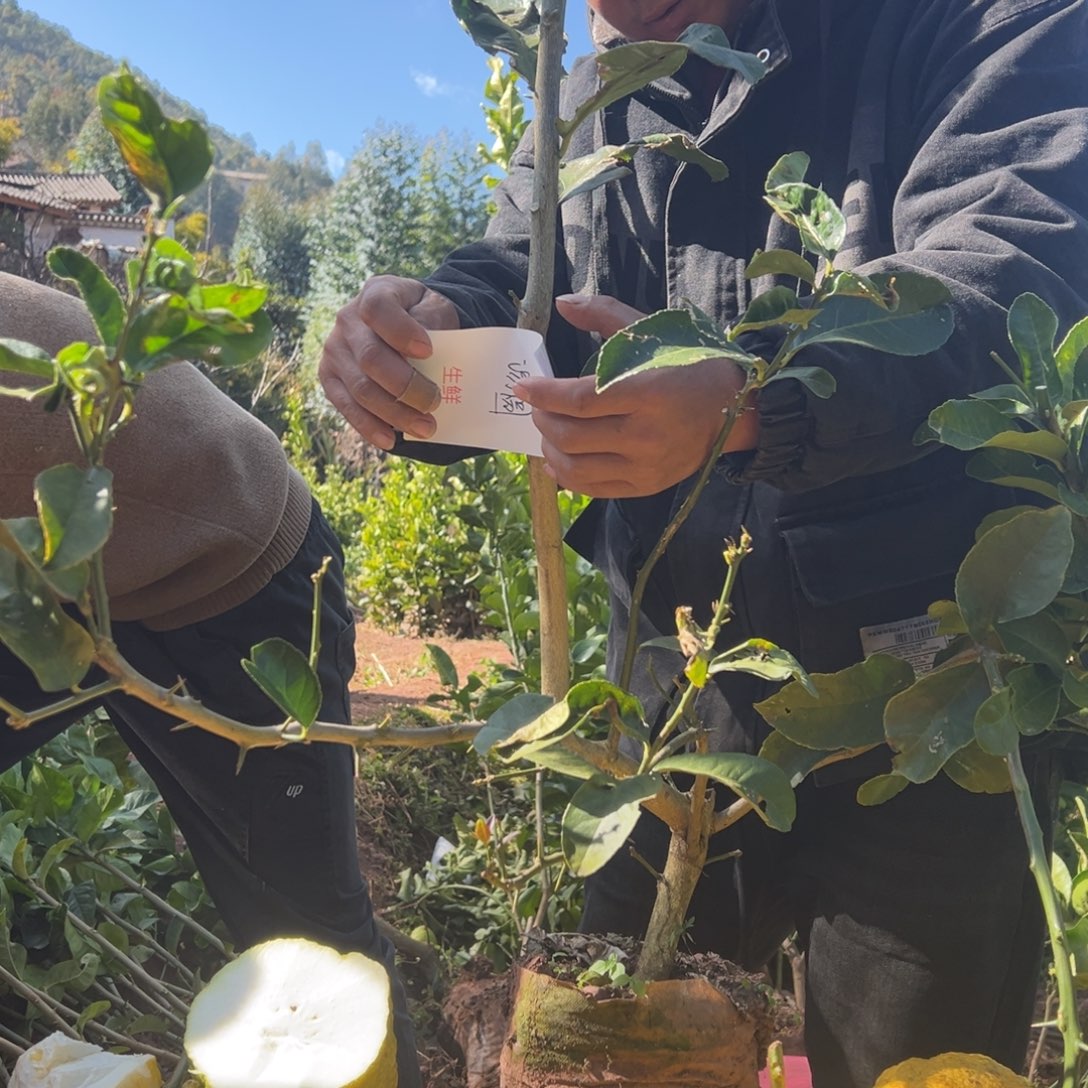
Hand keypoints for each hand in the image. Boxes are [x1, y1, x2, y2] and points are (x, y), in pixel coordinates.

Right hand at [319, 275, 459, 450]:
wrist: (408, 325)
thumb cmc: (426, 318)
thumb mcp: (437, 309)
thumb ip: (434, 323)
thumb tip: (429, 354)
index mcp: (377, 292)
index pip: (378, 309)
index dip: (400, 331)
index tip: (427, 351)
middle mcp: (348, 319)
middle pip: (371, 358)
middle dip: (406, 387)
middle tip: (434, 403)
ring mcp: (334, 350)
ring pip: (361, 389)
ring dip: (394, 414)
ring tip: (426, 428)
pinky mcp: (329, 378)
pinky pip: (347, 407)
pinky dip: (370, 426)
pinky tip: (391, 440)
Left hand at [514, 294, 757, 497]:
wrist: (732, 408)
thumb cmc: (688, 363)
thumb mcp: (651, 331)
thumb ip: (603, 314)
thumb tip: (561, 303)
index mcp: (647, 392)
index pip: (580, 401)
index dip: (544, 395)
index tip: (524, 388)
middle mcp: (645, 436)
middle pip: (571, 436)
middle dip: (542, 420)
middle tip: (537, 407)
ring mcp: (645, 466)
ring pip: (576, 467)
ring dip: (549, 448)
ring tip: (546, 431)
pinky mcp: (645, 486)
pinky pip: (593, 489)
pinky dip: (567, 475)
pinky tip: (557, 459)